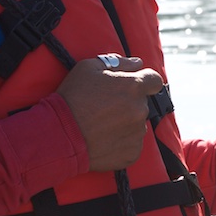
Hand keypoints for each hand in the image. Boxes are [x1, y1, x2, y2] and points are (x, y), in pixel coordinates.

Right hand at [57, 55, 162, 171]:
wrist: (60, 135)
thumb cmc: (73, 97)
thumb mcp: (89, 68)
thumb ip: (117, 62)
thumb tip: (137, 63)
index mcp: (133, 86)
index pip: (154, 80)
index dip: (145, 81)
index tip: (133, 85)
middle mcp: (140, 109)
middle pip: (142, 103)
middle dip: (129, 102)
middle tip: (107, 106)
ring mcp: (138, 133)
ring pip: (138, 124)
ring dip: (126, 122)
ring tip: (103, 124)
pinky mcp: (133, 153)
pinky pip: (133, 143)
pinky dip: (122, 141)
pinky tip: (105, 138)